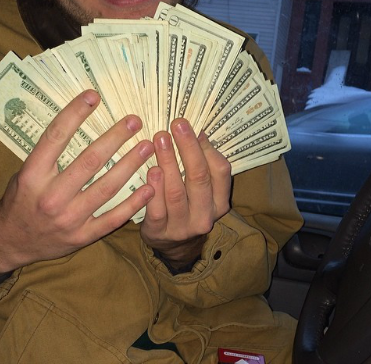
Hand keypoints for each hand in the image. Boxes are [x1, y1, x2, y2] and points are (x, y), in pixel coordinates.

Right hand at [0, 90, 154, 285]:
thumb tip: (76, 123)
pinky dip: (133, 203)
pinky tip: (150, 188)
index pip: (56, 136)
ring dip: (130, 165)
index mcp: (33, 175)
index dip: (75, 113)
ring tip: (147, 147)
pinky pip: (112, 219)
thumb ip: (48, 155)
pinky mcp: (81, 237)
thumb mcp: (24, 173)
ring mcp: (68, 218)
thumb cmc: (19, 201)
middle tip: (135, 121)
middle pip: (89, 161)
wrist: (8, 243)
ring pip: (106, 187)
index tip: (93, 96)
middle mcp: (51, 196)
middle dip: (115, 138)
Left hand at [140, 119, 231, 268]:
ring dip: (168, 163)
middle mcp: (205, 215)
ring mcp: (182, 226)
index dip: (205, 146)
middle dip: (187, 148)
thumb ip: (201, 163)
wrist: (172, 245)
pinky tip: (150, 170)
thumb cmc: (187, 205)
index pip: (220, 170)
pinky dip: (154, 189)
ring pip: (176, 192)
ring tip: (159, 140)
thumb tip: (197, 130)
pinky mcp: (159, 232)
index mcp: (219, 201)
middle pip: (198, 177)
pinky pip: (156, 209)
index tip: (191, 125)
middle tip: (176, 125)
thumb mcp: (200, 188)